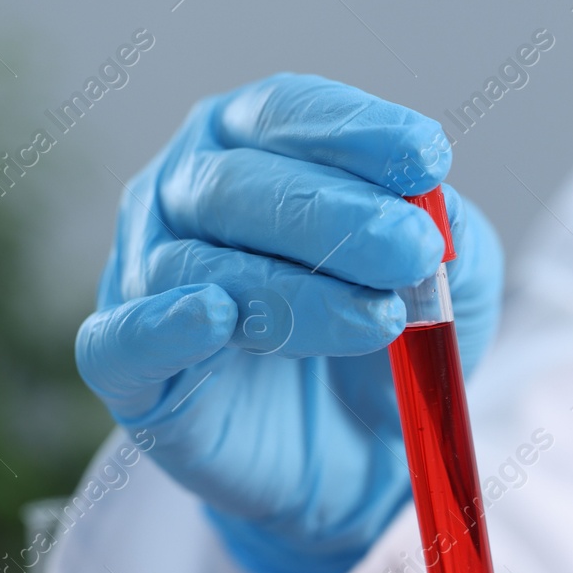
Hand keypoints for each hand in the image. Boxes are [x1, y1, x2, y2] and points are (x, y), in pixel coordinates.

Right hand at [75, 73, 503, 572]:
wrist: (355, 458)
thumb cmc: (386, 346)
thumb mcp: (446, 285)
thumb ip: (449, 237)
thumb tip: (432, 209)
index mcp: (251, 147)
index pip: (285, 113)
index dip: (354, 131)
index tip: (427, 159)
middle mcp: (184, 197)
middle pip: (236, 183)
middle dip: (335, 216)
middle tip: (414, 252)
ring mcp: (145, 280)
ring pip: (200, 265)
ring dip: (296, 290)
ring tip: (381, 320)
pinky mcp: (128, 372)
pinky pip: (123, 340)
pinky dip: (163, 325)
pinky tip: (213, 318)